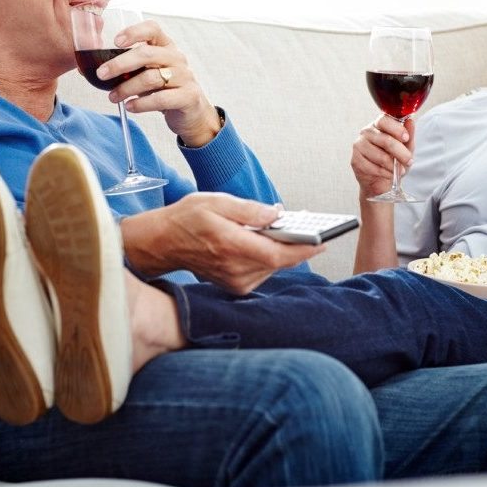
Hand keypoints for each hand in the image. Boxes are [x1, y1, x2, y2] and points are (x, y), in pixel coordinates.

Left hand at [96, 19, 220, 146]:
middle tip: (102, 74)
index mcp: (166, 47)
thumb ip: (125, 69)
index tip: (115, 41)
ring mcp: (185, 77)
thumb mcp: (147, 73)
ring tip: (113, 97)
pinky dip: (141, 104)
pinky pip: (161, 98)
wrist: (192, 113)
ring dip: (127, 88)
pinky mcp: (188, 96)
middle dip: (120, 64)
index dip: (134, 32)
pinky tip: (131, 106)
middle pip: (147, 54)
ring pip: (151, 78)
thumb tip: (86, 69)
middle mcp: (177, 58)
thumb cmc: (165, 90)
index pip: (153, 29)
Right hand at [120, 193, 324, 294]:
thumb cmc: (187, 218)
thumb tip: (277, 213)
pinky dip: (273, 255)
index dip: (305, 248)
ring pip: (274, 266)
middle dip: (300, 244)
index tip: (325, 240)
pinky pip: (265, 270)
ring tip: (298, 229)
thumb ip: (249, 209)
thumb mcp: (216, 201)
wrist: (161, 243)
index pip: (278, 254)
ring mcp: (235, 281)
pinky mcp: (236, 285)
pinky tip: (275, 239)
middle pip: (281, 261)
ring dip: (287, 249)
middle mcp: (235, 269)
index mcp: (231, 246)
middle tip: (316, 227)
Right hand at [351, 114, 415, 198]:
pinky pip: (374, 168)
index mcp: (379, 124)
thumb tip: (410, 121)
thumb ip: (408, 135)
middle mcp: (367, 132)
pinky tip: (390, 174)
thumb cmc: (394, 160)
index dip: (396, 129)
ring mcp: (359, 145)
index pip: (384, 120)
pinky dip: (386, 173)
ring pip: (381, 156)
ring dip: (394, 166)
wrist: (382, 180)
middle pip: (385, 140)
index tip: (406, 138)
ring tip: (400, 170)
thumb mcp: (406, 147)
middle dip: (400, 153)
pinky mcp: (356, 160)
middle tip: (409, 160)